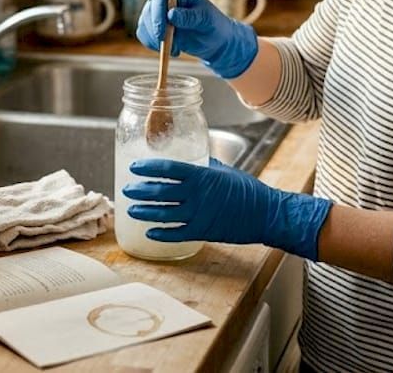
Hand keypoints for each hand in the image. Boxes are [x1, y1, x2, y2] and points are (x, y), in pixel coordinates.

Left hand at [121, 158, 332, 260]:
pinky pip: (176, 234)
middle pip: (161, 191)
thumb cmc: (246, 189)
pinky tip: (149, 232)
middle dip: (140, 190)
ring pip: (164, 213)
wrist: (265, 214)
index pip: (168, 168)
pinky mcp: (203, 231)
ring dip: (145, 211)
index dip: (148, 167)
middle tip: (127, 189)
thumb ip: (205, 165)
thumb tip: (191, 158)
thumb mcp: (224, 170)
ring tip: (131, 209)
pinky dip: (161, 233)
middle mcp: (197, 194)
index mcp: (201, 175)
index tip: (134, 167)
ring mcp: (199, 214)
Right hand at [134, 0, 258, 78]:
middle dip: (155, 31)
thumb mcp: (206, 21)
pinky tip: (169, 50)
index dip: (158, 15)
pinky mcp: (153, 24)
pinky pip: (143, 34)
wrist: (214, 40)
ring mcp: (157, 10)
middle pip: (149, 10)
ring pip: (144, 24)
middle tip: (168, 48)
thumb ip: (191, 17)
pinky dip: (152, 45)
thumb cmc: (214, 27)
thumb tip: (171, 14)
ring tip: (176, 50)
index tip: (162, 34)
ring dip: (155, 40)